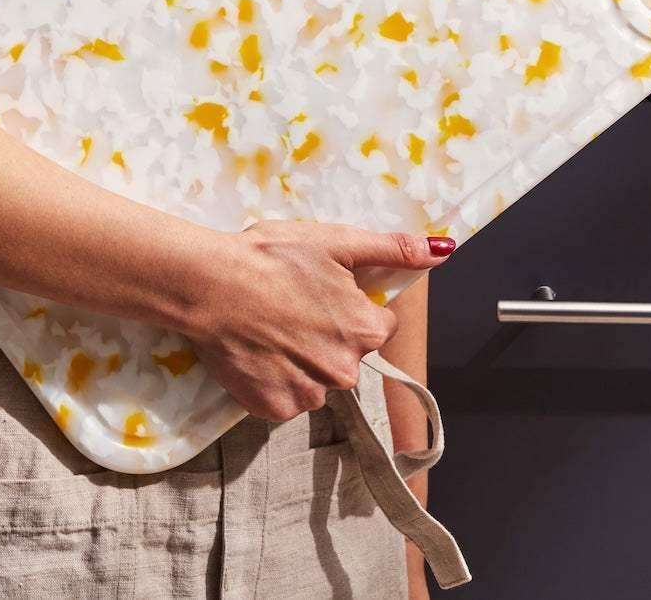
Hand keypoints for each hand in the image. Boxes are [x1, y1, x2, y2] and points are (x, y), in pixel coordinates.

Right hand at [184, 220, 453, 420]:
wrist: (208, 285)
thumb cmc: (271, 257)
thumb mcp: (336, 241)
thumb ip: (393, 249)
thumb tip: (443, 250)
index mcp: (364, 330)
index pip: (376, 324)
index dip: (351, 305)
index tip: (322, 290)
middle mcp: (344, 370)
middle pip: (347, 355)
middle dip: (327, 335)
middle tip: (292, 306)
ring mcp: (308, 394)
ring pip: (317, 378)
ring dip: (301, 359)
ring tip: (270, 326)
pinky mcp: (273, 409)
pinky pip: (286, 397)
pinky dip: (275, 379)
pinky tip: (257, 350)